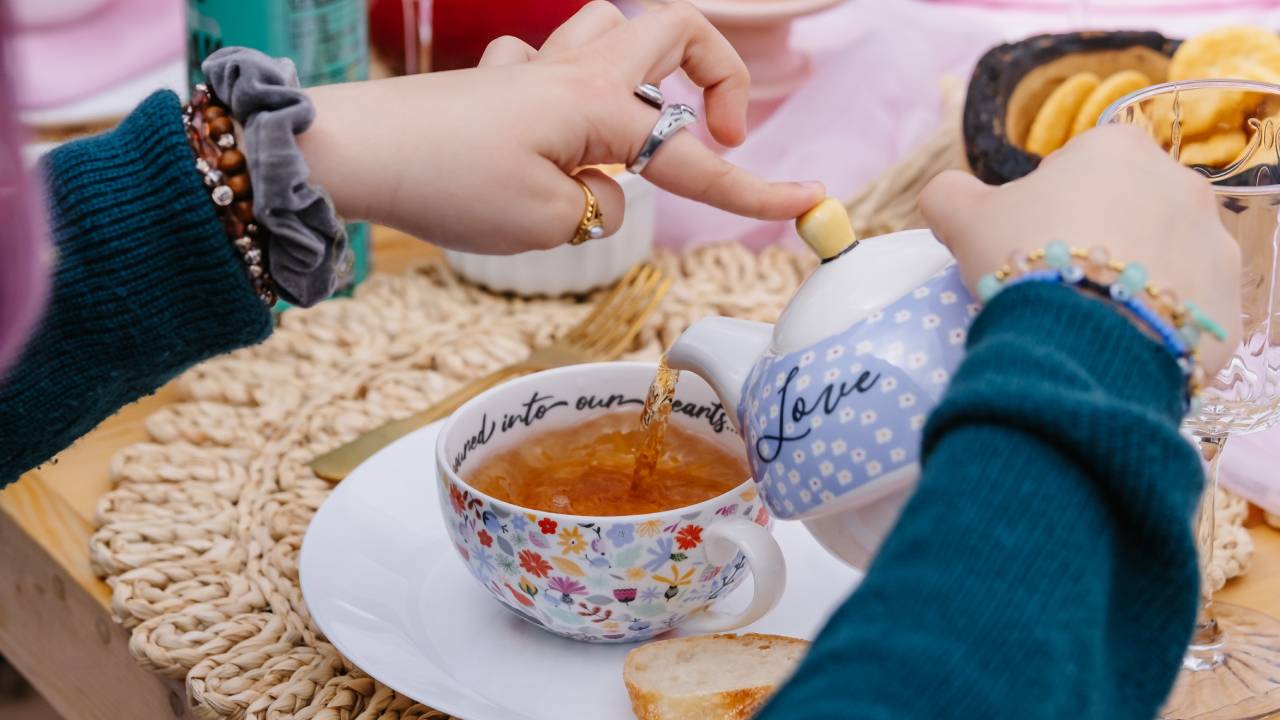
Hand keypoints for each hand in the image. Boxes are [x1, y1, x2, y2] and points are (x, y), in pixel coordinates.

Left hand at [298, 1, 823, 252]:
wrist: (355, 151)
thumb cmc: (449, 183)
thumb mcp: (546, 223)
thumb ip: (600, 209)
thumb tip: (605, 193)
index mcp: (600, 106)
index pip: (695, 158)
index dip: (756, 188)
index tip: (810, 203)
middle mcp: (575, 71)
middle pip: (676, 30)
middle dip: (720, 74)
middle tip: (724, 132)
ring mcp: (533, 69)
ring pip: (616, 26)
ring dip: (652, 64)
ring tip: (649, 123)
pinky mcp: (496, 84)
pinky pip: (549, 60)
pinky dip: (572, 88)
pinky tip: (552, 131)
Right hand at [919, 124, 1241, 375]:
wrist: (1080, 337)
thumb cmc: (1024, 257)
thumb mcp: (963, 219)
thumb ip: (949, 195)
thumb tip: (940, 194)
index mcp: (1117, 149)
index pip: (1077, 168)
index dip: (1044, 206)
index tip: (1026, 242)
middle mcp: (1180, 185)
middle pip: (1126, 212)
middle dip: (1095, 241)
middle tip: (1052, 281)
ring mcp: (1213, 246)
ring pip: (1160, 262)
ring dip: (1130, 282)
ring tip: (1085, 318)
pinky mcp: (1226, 307)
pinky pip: (1184, 314)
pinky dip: (1154, 327)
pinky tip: (1114, 343)